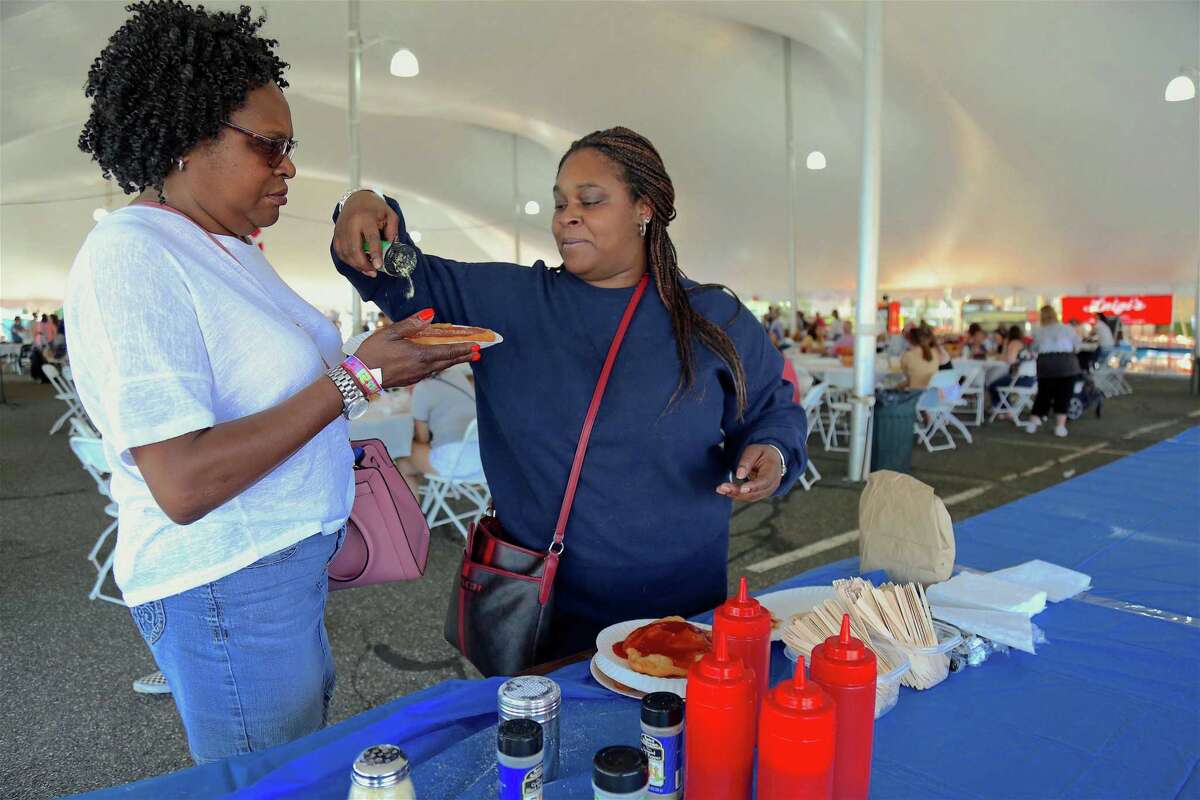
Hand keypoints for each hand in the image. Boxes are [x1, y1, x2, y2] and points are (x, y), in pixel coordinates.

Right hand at [331, 190, 399, 277]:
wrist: (357, 199)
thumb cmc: (375, 208)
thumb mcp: (390, 215)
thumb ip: (393, 232)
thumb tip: (392, 250)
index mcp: (367, 218)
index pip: (371, 238)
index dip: (375, 253)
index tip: (379, 266)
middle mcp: (352, 224)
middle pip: (354, 248)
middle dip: (364, 264)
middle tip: (373, 272)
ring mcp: (342, 229)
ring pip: (346, 253)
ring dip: (356, 265)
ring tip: (368, 270)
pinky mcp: (336, 234)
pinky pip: (340, 252)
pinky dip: (348, 261)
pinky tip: (357, 264)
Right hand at [354, 310, 478, 388]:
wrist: (358, 377)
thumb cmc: (372, 353)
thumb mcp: (390, 333)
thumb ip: (411, 324)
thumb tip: (430, 314)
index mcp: (419, 355)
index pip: (448, 351)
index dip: (463, 348)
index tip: (477, 346)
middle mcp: (422, 368)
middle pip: (448, 361)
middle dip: (464, 356)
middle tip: (478, 353)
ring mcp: (416, 376)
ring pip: (440, 367)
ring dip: (453, 361)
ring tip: (464, 356)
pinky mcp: (410, 380)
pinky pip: (430, 371)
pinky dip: (440, 365)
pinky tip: (440, 362)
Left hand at [715, 444, 782, 502]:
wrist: (771, 458)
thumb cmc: (762, 453)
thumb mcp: (754, 451)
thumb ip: (747, 461)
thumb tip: (739, 475)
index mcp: (773, 470)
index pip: (764, 481)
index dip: (753, 486)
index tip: (742, 489)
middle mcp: (772, 484)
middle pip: (756, 492)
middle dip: (738, 492)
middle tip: (723, 487)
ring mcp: (767, 491)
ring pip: (750, 497)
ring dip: (735, 495)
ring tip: (721, 489)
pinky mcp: (759, 494)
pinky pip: (748, 497)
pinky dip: (736, 495)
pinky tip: (725, 490)